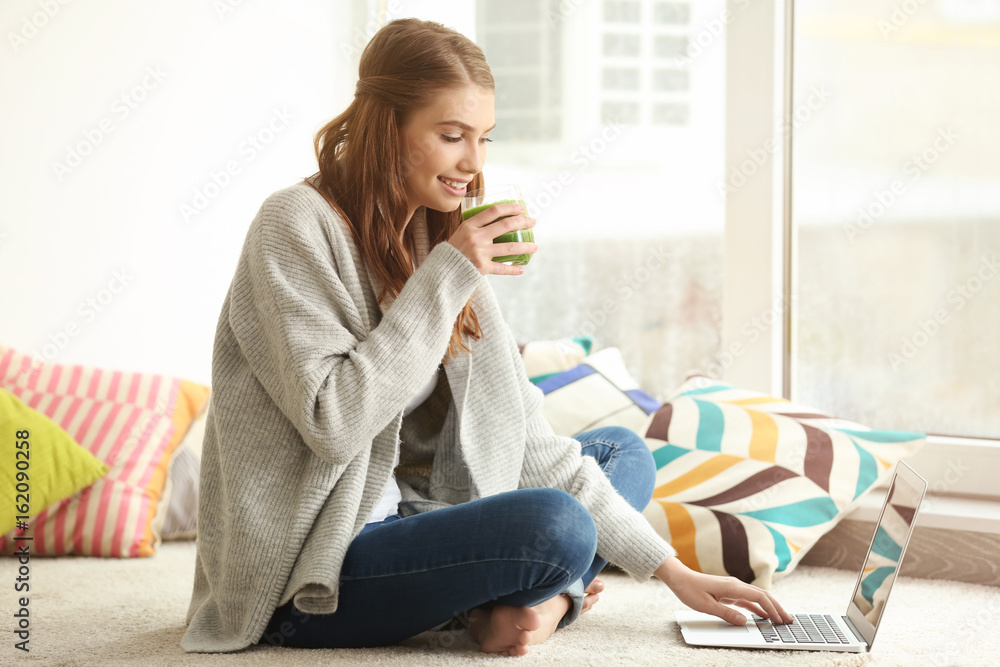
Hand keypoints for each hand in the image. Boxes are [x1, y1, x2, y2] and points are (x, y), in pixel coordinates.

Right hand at [447, 202, 537, 275]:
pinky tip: (522, 268)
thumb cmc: (454, 249)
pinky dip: (513, 269)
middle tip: (533, 222)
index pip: (494, 211)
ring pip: (508, 247)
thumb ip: (477, 225)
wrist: (442, 270)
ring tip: (535, 247)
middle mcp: (476, 237)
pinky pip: (502, 268)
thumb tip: (499, 217)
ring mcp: (480, 253)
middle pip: (505, 226)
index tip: (521, 208)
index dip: (510, 208)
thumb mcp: (461, 231)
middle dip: (523, 222)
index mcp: (470, 225)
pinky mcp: (482, 267)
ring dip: (525, 247)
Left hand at [655, 556, 792, 625]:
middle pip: (762, 595)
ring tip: (780, 619)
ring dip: (769, 608)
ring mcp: (733, 588)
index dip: (772, 608)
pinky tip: (763, 615)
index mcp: (732, 586)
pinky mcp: (729, 592)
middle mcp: (735, 585)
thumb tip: (744, 621)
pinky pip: (747, 600)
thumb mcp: (706, 606)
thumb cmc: (690, 589)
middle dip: (777, 607)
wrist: (679, 578)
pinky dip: (757, 607)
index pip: (759, 596)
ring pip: (756, 597)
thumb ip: (726, 613)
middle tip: (788, 620)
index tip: (780, 619)